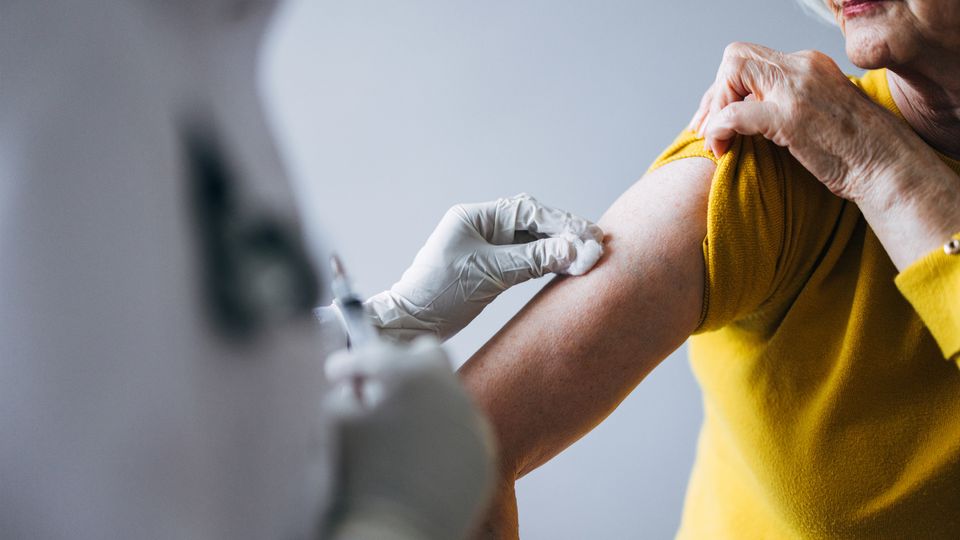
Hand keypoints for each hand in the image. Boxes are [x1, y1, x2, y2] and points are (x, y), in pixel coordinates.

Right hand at [324, 338, 494, 539]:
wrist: (395, 536)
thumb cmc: (358, 480)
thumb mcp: (335, 424)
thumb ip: (344, 393)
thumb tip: (355, 388)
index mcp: (409, 375)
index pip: (375, 354)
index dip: (349, 365)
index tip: (339, 375)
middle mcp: (448, 390)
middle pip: (426, 354)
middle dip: (400, 364)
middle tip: (377, 390)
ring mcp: (472, 422)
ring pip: (449, 393)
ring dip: (424, 400)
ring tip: (398, 427)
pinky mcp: (483, 453)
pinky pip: (463, 429)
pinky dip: (443, 433)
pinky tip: (421, 454)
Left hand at [366, 193, 603, 341]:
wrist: (411, 324)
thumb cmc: (440, 295)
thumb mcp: (489, 274)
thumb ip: (532, 260)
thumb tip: (575, 251)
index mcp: (476, 216)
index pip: (529, 212)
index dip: (562, 223)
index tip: (589, 237)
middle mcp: (483, 225)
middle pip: (535, 222)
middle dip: (566, 233)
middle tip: (598, 244)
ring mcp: (487, 245)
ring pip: (533, 240)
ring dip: (560, 247)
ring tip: (590, 256)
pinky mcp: (491, 267)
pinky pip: (527, 258)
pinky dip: (548, 262)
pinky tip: (568, 267)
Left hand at [691, 43, 959, 269]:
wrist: (889, 168)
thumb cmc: (856, 153)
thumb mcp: (822, 114)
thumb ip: (791, 104)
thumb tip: (753, 115)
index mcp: (810, 66)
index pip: (751, 59)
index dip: (726, 87)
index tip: (717, 118)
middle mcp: (803, 68)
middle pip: (736, 58)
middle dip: (713, 94)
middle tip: (705, 127)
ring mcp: (797, 90)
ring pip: (732, 74)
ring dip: (713, 109)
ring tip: (713, 139)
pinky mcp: (791, 118)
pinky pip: (735, 113)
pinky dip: (719, 129)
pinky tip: (721, 149)